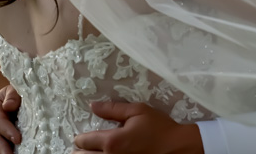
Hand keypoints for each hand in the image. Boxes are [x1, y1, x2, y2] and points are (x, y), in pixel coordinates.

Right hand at [0, 85, 21, 153]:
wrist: (15, 101)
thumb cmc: (15, 94)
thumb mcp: (13, 89)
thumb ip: (12, 95)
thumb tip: (8, 106)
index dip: (7, 131)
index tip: (18, 139)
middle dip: (3, 148)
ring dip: (3, 153)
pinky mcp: (1, 145)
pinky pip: (0, 152)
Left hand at [73, 102, 203, 153]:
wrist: (176, 147)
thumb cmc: (158, 127)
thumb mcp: (138, 111)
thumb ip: (113, 109)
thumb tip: (92, 105)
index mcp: (112, 141)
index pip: (85, 141)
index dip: (80, 138)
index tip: (80, 137)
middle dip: (79, 151)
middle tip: (82, 147)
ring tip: (89, 152)